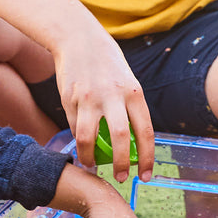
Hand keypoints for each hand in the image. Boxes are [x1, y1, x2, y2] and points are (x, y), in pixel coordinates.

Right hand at [52, 30, 154, 182]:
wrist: (79, 39)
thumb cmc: (108, 64)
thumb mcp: (127, 82)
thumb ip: (131, 108)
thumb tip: (134, 141)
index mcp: (134, 92)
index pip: (146, 131)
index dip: (147, 157)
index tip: (145, 175)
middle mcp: (113, 95)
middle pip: (120, 138)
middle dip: (121, 164)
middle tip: (121, 178)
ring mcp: (89, 97)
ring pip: (90, 138)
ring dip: (91, 158)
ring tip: (94, 167)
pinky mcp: (70, 98)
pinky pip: (74, 127)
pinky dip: (79, 143)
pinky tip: (81, 150)